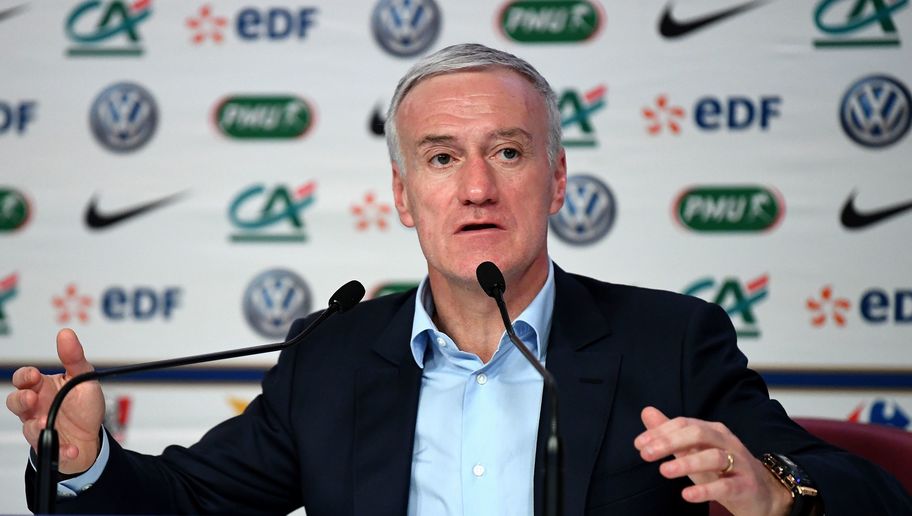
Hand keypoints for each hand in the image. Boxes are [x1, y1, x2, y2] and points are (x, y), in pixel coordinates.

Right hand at [6, 329, 104, 473]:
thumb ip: (74, 358)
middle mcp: (36, 407)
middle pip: (15, 402)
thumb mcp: (84, 378)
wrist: (92, 436)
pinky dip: (61, 450)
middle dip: (20, 400)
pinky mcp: (50, 446)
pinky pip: (51, 449)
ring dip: (35, 426)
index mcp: (43, 388)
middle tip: (32, 399)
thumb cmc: (83, 406)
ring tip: (47, 423)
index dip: (24, 377)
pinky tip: (72, 448)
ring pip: (27, 427)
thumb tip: (65, 333)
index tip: (34, 376)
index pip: (24, 379)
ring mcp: (40, 427)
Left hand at [634, 406, 792, 515]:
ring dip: (686, 463)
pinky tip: (686, 495)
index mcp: (712, 431)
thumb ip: (670, 434)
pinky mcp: (746, 486)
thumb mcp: (693, 451)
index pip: (684, 423)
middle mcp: (726, 442)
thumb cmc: (722, 470)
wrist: (763, 494)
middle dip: (669, 442)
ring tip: (663, 472)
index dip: (660, 432)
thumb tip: (646, 412)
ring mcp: (738, 463)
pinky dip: (706, 490)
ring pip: (713, 457)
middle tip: (645, 454)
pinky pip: (726, 486)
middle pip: (697, 433)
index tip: (638, 445)